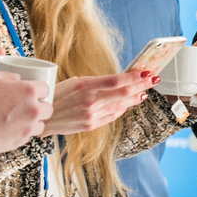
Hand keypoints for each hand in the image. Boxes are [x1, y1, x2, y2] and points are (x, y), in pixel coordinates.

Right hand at [0, 70, 53, 155]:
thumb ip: (9, 75)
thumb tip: (17, 78)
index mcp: (28, 91)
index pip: (45, 89)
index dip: (39, 90)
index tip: (33, 92)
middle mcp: (32, 110)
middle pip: (47, 109)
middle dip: (40, 107)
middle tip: (29, 106)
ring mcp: (27, 128)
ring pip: (40, 125)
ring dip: (33, 122)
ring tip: (21, 119)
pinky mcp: (18, 142)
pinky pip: (27, 137)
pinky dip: (22, 133)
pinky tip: (11, 129)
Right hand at [40, 71, 156, 136]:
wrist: (42, 116)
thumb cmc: (57, 94)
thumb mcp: (75, 81)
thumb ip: (97, 82)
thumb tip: (119, 81)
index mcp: (85, 85)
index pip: (117, 81)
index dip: (135, 77)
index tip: (146, 71)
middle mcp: (90, 101)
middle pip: (124, 93)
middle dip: (142, 85)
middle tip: (154, 78)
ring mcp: (92, 115)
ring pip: (121, 105)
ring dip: (135, 97)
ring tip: (145, 91)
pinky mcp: (91, 125)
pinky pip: (113, 115)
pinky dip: (123, 108)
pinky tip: (129, 102)